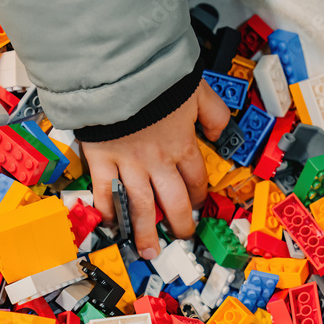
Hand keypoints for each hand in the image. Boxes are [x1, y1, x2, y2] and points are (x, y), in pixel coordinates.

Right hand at [81, 81, 229, 259]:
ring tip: (148, 250)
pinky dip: (107, 209)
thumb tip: (220, 133)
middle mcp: (158, 161)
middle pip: (174, 202)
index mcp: (182, 145)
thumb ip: (213, 114)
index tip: (198, 204)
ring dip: (145, 231)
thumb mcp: (198, 90)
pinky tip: (111, 221)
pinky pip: (104, 192)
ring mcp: (129, 164)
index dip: (200, 195)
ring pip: (140, 206)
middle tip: (181, 236)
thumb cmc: (155, 78)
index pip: (197, 179)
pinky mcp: (102, 160)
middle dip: (179, 223)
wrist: (119, 73)